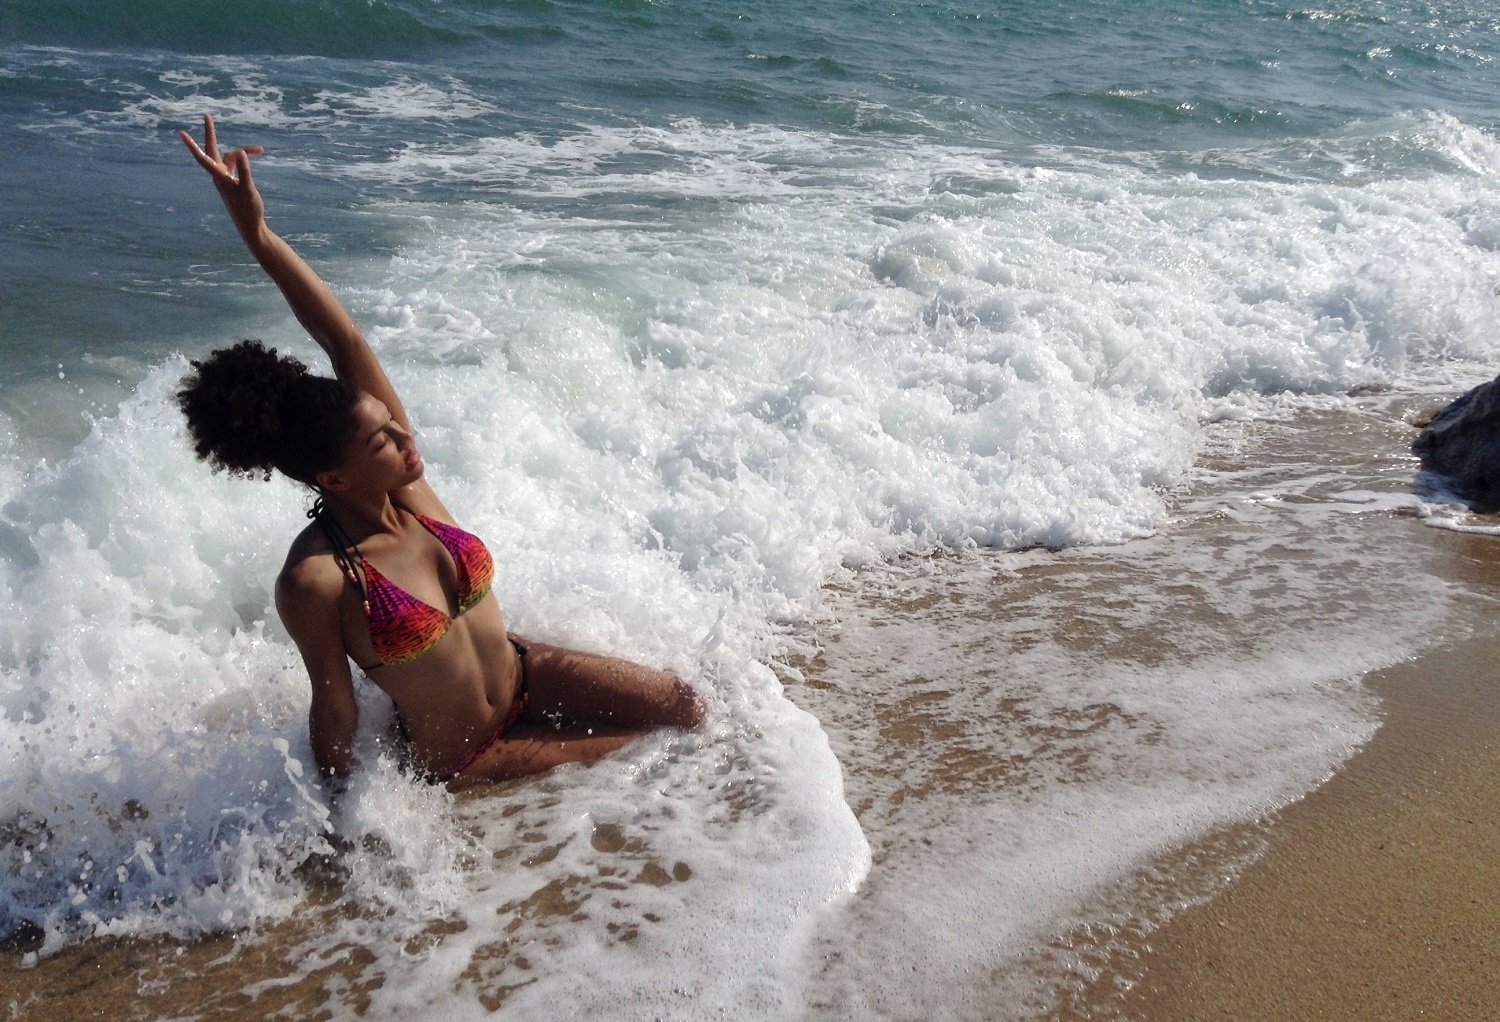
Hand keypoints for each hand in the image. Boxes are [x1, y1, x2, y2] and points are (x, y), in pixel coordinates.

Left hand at [179, 112, 266, 234]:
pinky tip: (256, 155)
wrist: (251, 227)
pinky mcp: (232, 181)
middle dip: (210, 133)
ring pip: (231, 157)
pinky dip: (245, 159)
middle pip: (213, 150)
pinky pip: (236, 164)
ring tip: (261, 150)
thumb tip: (241, 152)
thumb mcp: (249, 190)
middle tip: (207, 116)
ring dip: (245, 151)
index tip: (181, 133)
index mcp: (219, 178)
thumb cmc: (249, 210)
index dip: (192, 145)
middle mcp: (219, 176)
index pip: (203, 157)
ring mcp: (225, 178)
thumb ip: (245, 171)